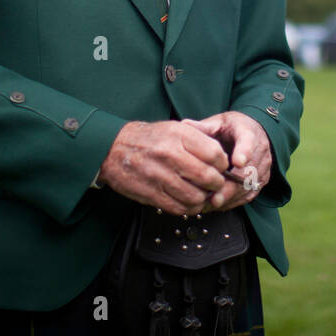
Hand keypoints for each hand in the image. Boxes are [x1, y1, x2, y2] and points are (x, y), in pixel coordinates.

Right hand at [98, 119, 229, 214]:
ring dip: (203, 198)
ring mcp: (160, 176)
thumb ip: (199, 139)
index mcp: (179, 135)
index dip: (223, 164)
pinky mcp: (152, 194)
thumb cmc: (147, 139)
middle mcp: (170, 155)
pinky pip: (180, 208)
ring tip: (201, 192)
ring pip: (196, 196)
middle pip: (208, 177)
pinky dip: (189, 207)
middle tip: (215, 183)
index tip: (221, 167)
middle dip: (217, 183)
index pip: (215, 154)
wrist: (113, 149)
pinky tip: (188, 200)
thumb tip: (221, 156)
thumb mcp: (174, 128)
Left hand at [183, 111, 271, 210]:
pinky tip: (218, 204)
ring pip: (249, 186)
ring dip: (230, 196)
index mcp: (248, 132)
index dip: (244, 152)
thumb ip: (204, 127)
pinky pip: (249, 194)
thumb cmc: (232, 128)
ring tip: (210, 204)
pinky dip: (233, 201)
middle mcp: (260, 150)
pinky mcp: (261, 180)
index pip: (248, 141)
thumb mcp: (218, 123)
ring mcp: (262, 167)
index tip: (237, 162)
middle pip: (249, 171)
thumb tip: (185, 125)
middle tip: (215, 197)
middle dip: (231, 186)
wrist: (253, 132)